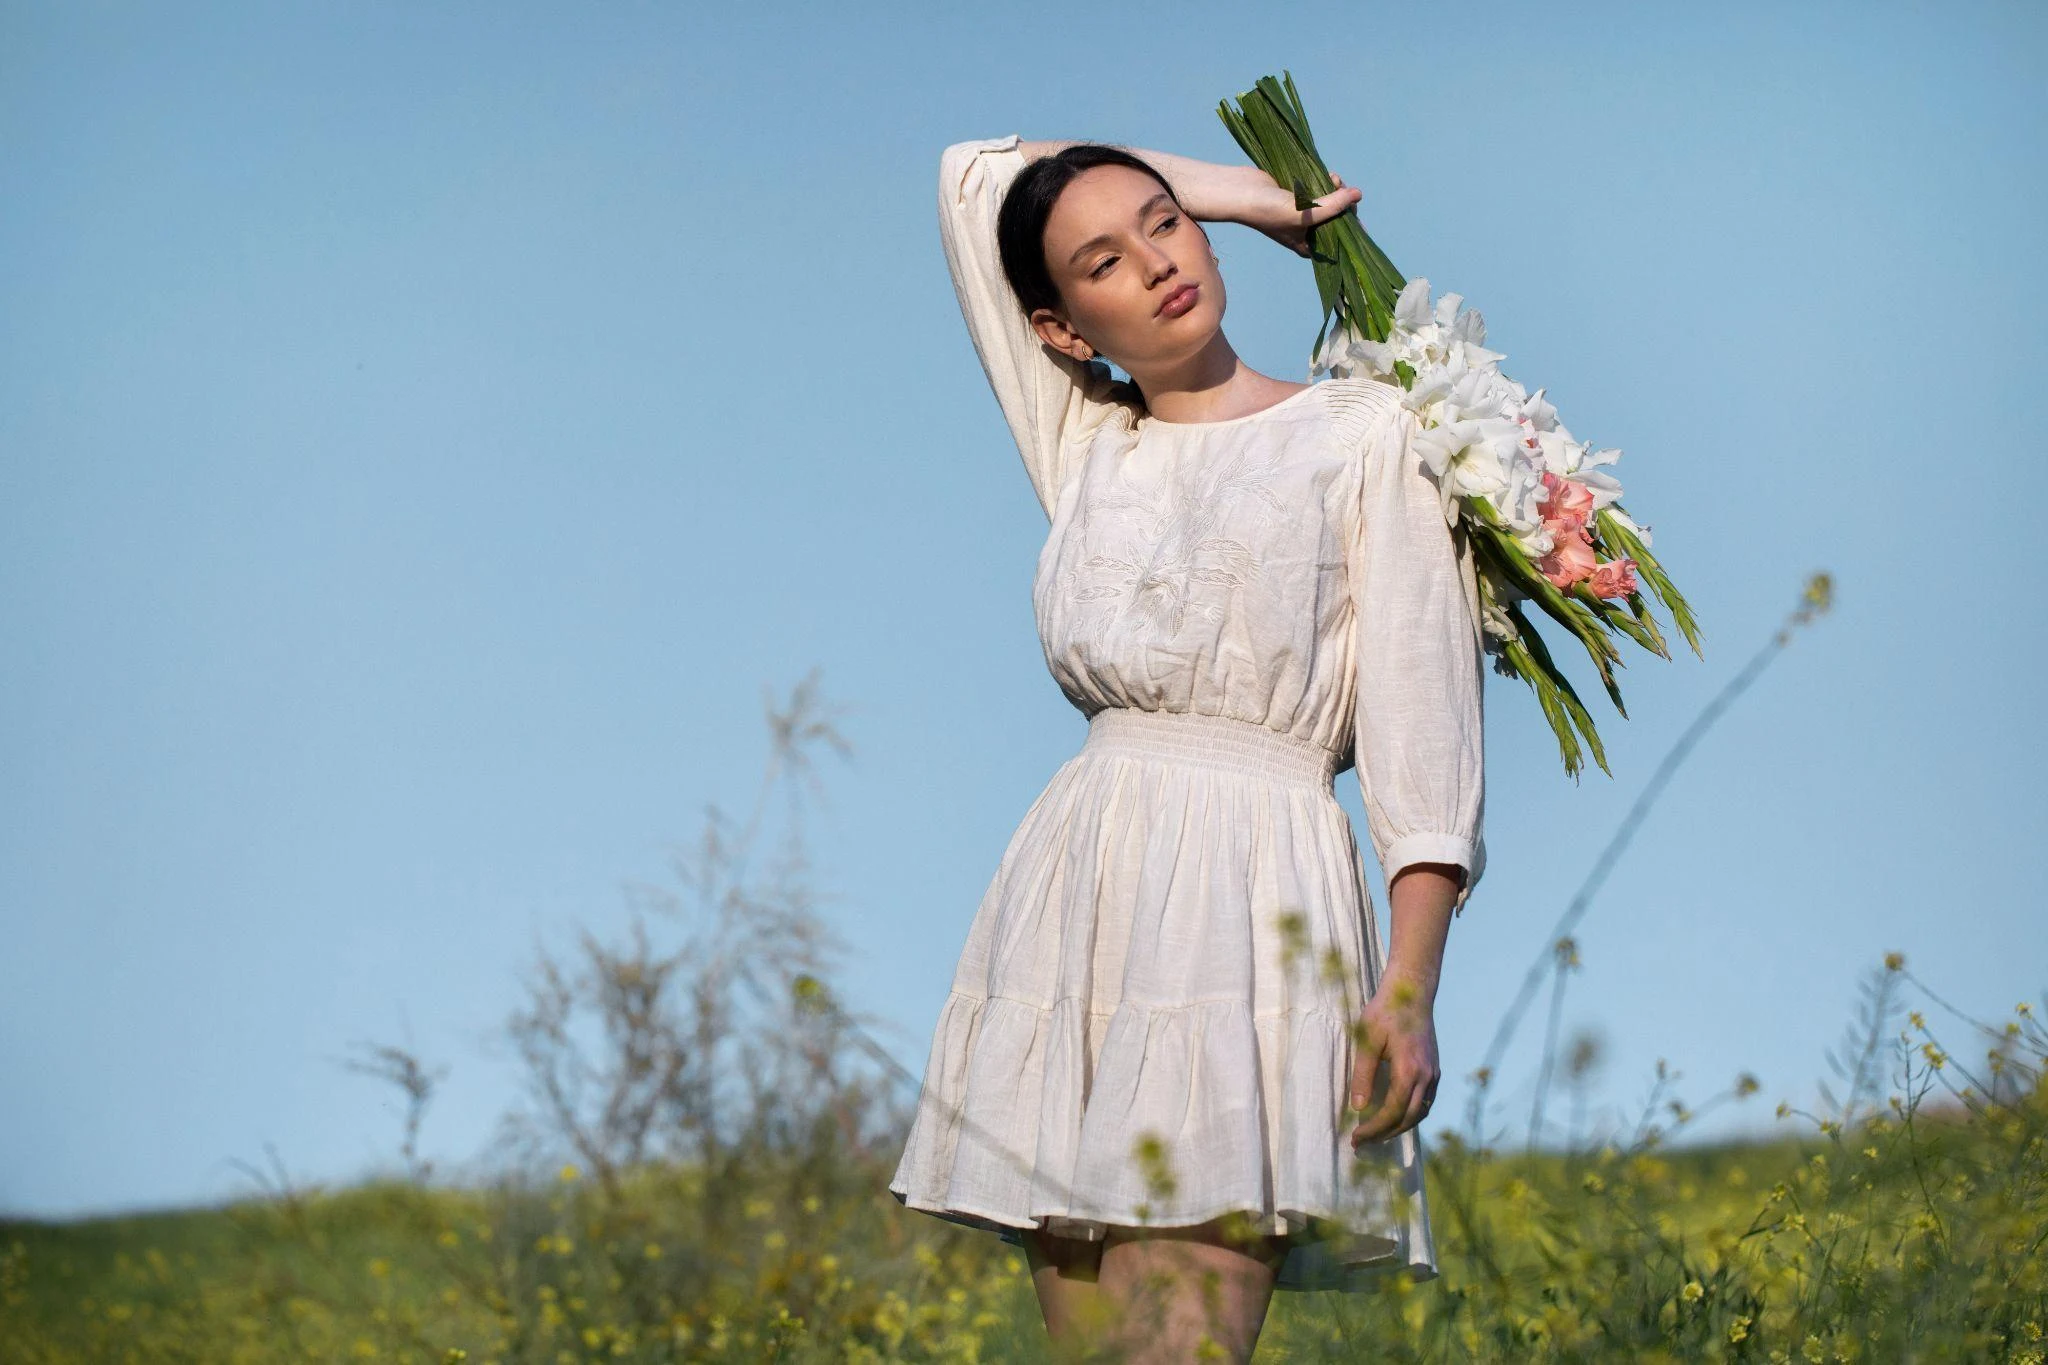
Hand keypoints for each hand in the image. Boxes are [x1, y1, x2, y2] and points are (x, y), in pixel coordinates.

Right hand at [1241, 171, 1362, 257]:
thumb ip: (1333, 205)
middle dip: (1345, 203)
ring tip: (1333, 179)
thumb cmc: (1268, 211)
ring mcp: (1302, 212)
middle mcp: (1307, 231)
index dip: (1351, 226)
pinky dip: (1327, 183)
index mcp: (1308, 244)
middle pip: (1337, 219)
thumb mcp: (1305, 213)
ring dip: (1337, 190)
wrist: (1240, 192)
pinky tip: (1329, 175)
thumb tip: (1358, 194)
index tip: (1355, 209)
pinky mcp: (1298, 195)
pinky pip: (1321, 190)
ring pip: (1331, 202)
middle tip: (1344, 190)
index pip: (1338, 240)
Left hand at [1348, 972, 1440, 1144]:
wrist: (1412, 992)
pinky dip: (1410, 1115)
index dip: (1374, 1128)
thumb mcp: (1367, 1040)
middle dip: (1384, 1134)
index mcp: (1409, 1069)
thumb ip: (1362, 1074)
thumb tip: (1358, 1107)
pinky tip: (1395, 1117)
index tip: (1356, 1138)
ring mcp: (1434, 1074)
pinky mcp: (1435, 1070)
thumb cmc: (1385, 1012)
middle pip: (1408, 1118)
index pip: (1392, 1111)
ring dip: (1398, 1128)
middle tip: (1361, 1143)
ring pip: (1420, 1113)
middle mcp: (1426, 1076)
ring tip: (1376, 1135)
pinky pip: (1426, 1102)